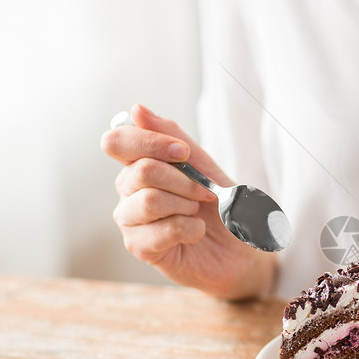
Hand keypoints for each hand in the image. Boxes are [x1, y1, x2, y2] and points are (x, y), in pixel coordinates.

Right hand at [101, 104, 274, 298]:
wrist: (240, 246)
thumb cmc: (220, 205)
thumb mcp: (203, 165)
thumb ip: (172, 137)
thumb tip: (137, 110)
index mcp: (138, 165)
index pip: (117, 142)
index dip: (149, 142)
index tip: (182, 153)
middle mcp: (127, 191)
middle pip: (141, 171)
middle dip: (184, 180)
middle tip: (205, 192)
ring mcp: (131, 221)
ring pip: (150, 200)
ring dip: (187, 205)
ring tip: (197, 213)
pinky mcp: (140, 248)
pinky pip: (162, 230)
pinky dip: (190, 228)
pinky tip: (196, 232)